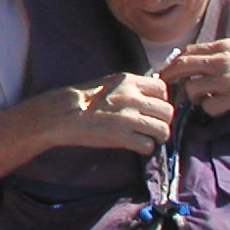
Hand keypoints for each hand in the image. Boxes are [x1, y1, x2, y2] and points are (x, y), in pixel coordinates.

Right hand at [44, 71, 174, 153]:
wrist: (61, 114)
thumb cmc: (81, 98)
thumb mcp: (109, 83)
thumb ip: (130, 87)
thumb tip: (149, 96)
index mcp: (129, 81)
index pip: (163, 89)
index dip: (162, 101)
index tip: (154, 108)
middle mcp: (133, 98)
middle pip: (167, 111)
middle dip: (163, 121)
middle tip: (155, 127)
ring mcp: (128, 118)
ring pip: (162, 129)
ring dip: (158, 136)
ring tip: (150, 138)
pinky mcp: (122, 137)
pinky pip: (148, 145)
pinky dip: (146, 148)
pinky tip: (137, 146)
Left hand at [161, 40, 229, 115]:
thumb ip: (219, 53)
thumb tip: (194, 59)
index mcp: (224, 47)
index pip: (187, 52)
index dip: (173, 63)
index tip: (168, 71)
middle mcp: (222, 62)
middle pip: (182, 67)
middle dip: (171, 78)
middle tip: (170, 87)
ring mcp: (228, 81)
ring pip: (191, 89)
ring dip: (192, 96)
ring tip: (202, 99)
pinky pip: (208, 107)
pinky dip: (209, 109)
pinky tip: (217, 107)